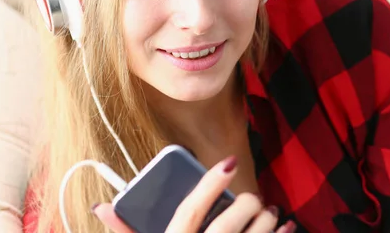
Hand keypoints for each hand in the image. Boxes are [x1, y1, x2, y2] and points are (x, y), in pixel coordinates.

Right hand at [93, 155, 296, 232]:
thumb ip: (125, 232)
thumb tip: (102, 206)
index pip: (189, 212)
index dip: (208, 184)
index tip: (228, 162)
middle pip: (225, 226)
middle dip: (246, 205)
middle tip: (254, 198)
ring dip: (267, 223)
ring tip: (270, 213)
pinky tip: (287, 228)